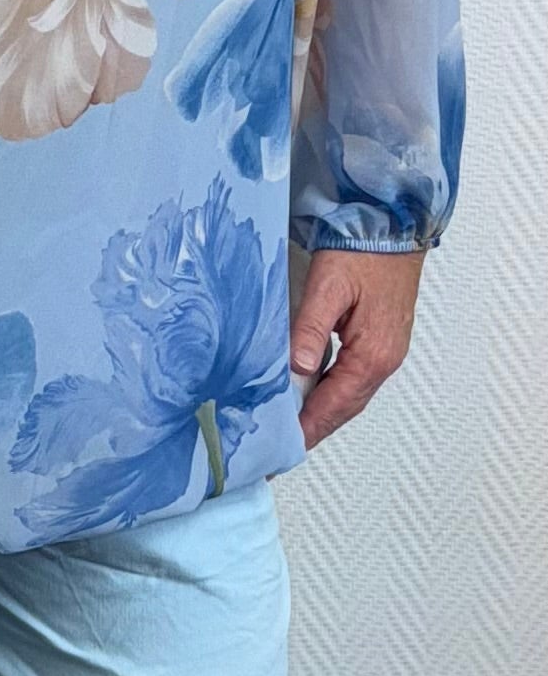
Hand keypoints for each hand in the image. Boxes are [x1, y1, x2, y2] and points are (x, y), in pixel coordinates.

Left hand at [290, 247, 425, 451]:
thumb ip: (311, 329)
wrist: (394, 226)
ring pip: (350, 394)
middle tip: (282, 448)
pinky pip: (354, 378)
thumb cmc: (364, 253)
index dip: (308, 428)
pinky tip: (311, 392)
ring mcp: (386, 352)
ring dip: (323, 413)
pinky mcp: (382, 341)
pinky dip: (332, 392)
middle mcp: (385, 360)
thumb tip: (298, 370)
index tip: (283, 449)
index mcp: (373, 355)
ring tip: (293, 428)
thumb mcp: (328, 288)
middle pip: (345, 407)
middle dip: (315, 429)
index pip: (335, 405)